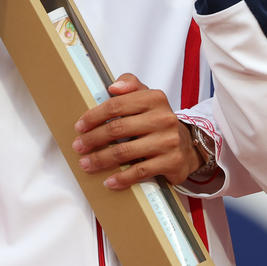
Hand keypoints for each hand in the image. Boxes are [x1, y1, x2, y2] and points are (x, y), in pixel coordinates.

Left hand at [71, 73, 202, 189]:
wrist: (187, 145)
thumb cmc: (158, 120)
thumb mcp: (147, 97)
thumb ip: (130, 84)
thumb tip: (113, 86)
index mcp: (154, 98)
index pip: (116, 105)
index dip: (94, 116)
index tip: (80, 126)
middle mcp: (163, 118)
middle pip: (118, 128)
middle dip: (93, 139)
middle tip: (79, 146)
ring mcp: (168, 141)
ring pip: (125, 152)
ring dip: (101, 159)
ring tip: (86, 163)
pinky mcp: (171, 161)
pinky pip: (140, 171)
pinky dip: (122, 178)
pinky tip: (109, 181)